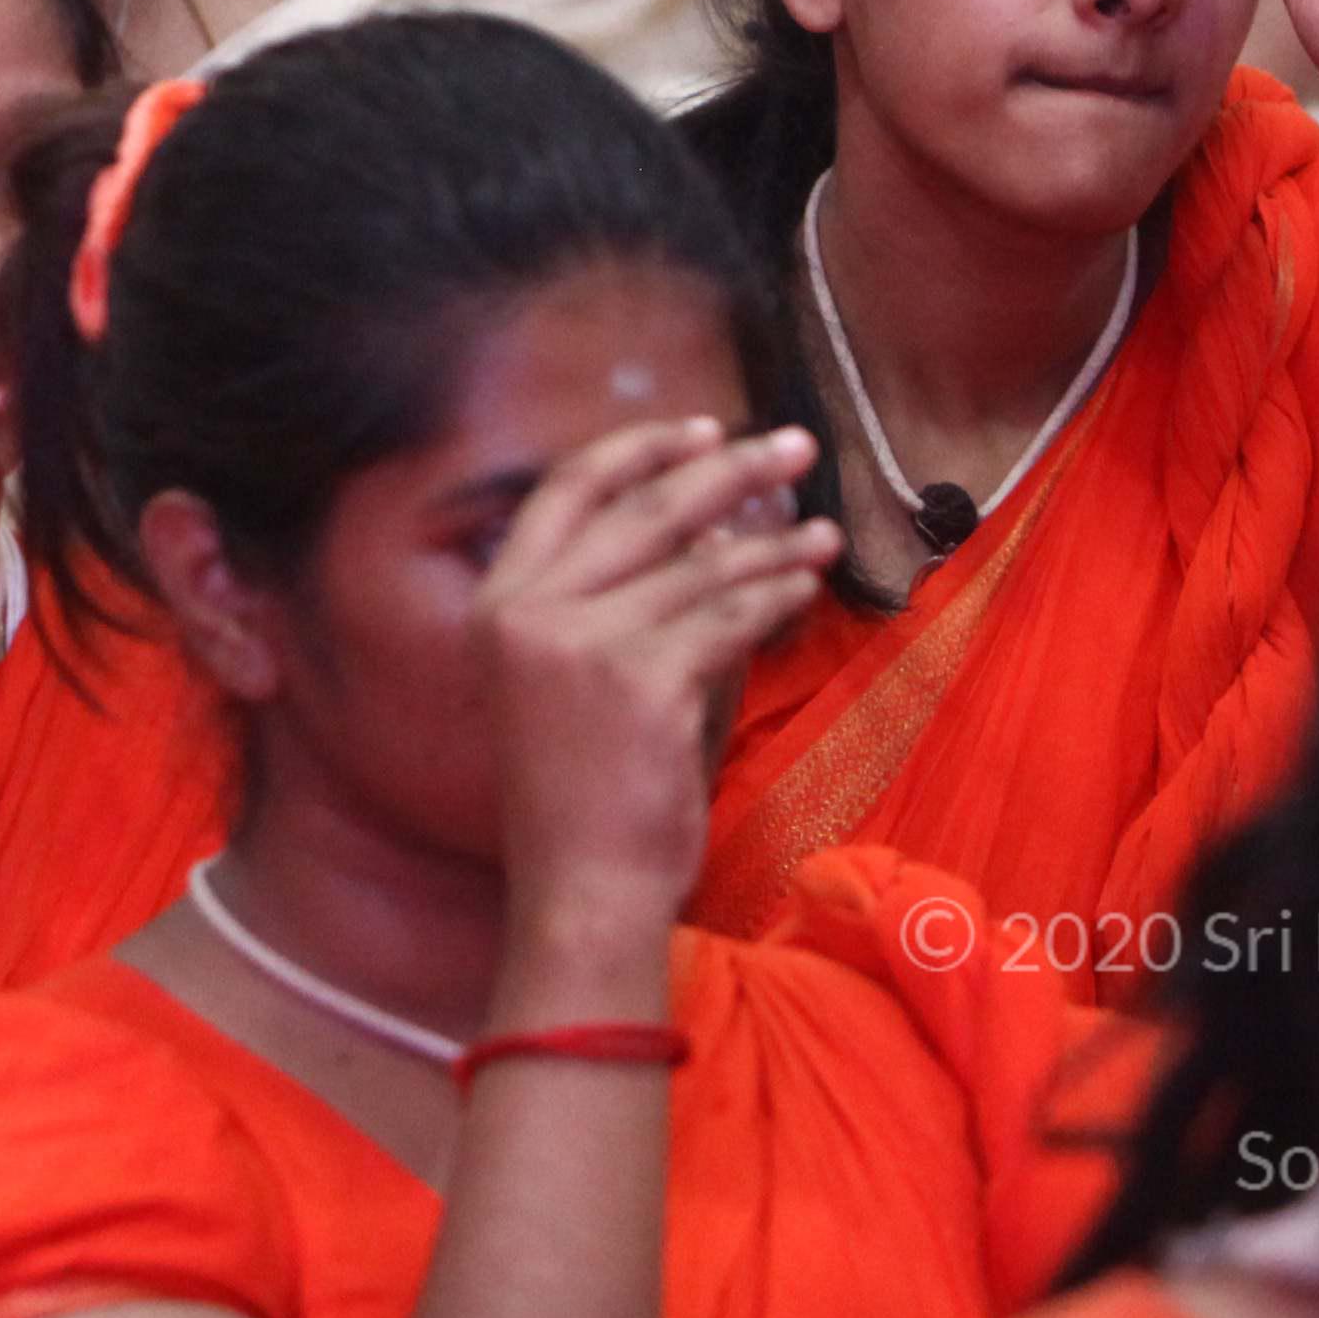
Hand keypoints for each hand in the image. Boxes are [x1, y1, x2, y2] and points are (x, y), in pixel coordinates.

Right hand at [473, 415, 836, 991]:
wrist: (582, 887)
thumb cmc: (582, 793)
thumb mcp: (568, 678)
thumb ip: (618, 602)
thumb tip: (710, 529)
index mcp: (497, 603)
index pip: (566, 491)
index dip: (637, 451)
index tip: (700, 430)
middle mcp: (529, 610)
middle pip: (643, 509)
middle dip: (728, 468)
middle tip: (793, 444)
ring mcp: (581, 641)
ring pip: (698, 565)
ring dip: (772, 542)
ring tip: (821, 530)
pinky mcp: (642, 678)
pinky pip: (727, 617)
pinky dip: (774, 597)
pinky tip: (805, 588)